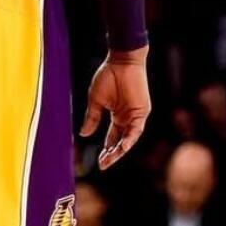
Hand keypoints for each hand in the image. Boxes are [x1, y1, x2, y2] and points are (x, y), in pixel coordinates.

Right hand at [81, 47, 150, 168]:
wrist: (121, 61)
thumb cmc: (108, 76)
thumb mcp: (96, 100)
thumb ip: (92, 118)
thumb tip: (83, 134)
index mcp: (117, 115)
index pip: (113, 137)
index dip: (106, 149)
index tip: (99, 161)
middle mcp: (127, 117)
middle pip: (121, 141)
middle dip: (112, 154)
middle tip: (103, 164)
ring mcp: (135, 115)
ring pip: (129, 138)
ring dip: (120, 150)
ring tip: (109, 159)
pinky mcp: (142, 111)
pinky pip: (136, 129)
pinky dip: (130, 139)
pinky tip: (122, 148)